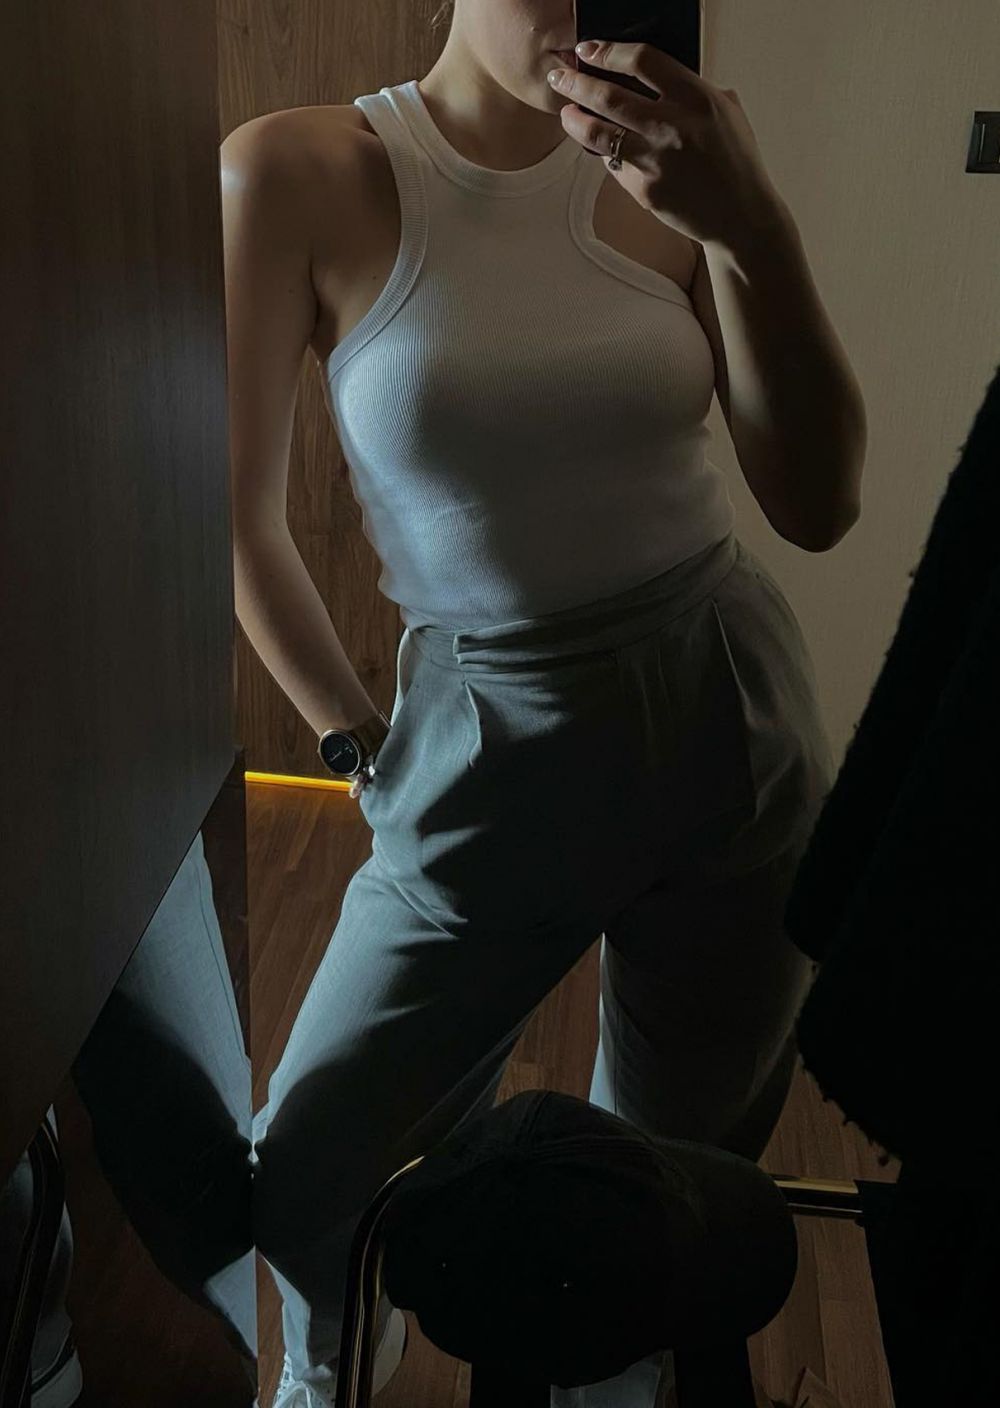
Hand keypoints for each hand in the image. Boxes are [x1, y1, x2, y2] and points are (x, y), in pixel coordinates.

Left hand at [547, 40, 785, 250]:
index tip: (588, 50)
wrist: (740, 215)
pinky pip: (614, 166)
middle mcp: (673, 126)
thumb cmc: (734, 161)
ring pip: (599, 134)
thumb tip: (652, 74)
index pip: (642, 60)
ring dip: (575, 120)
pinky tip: (601, 148)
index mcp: (696, 97)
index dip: (608, 52)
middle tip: (559, 76)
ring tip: (566, 112)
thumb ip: (691, 89)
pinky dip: (605, 155)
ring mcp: (656, 161)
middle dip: (576, 82)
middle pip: (609, 95)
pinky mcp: (645, 190)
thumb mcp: (725, 111)